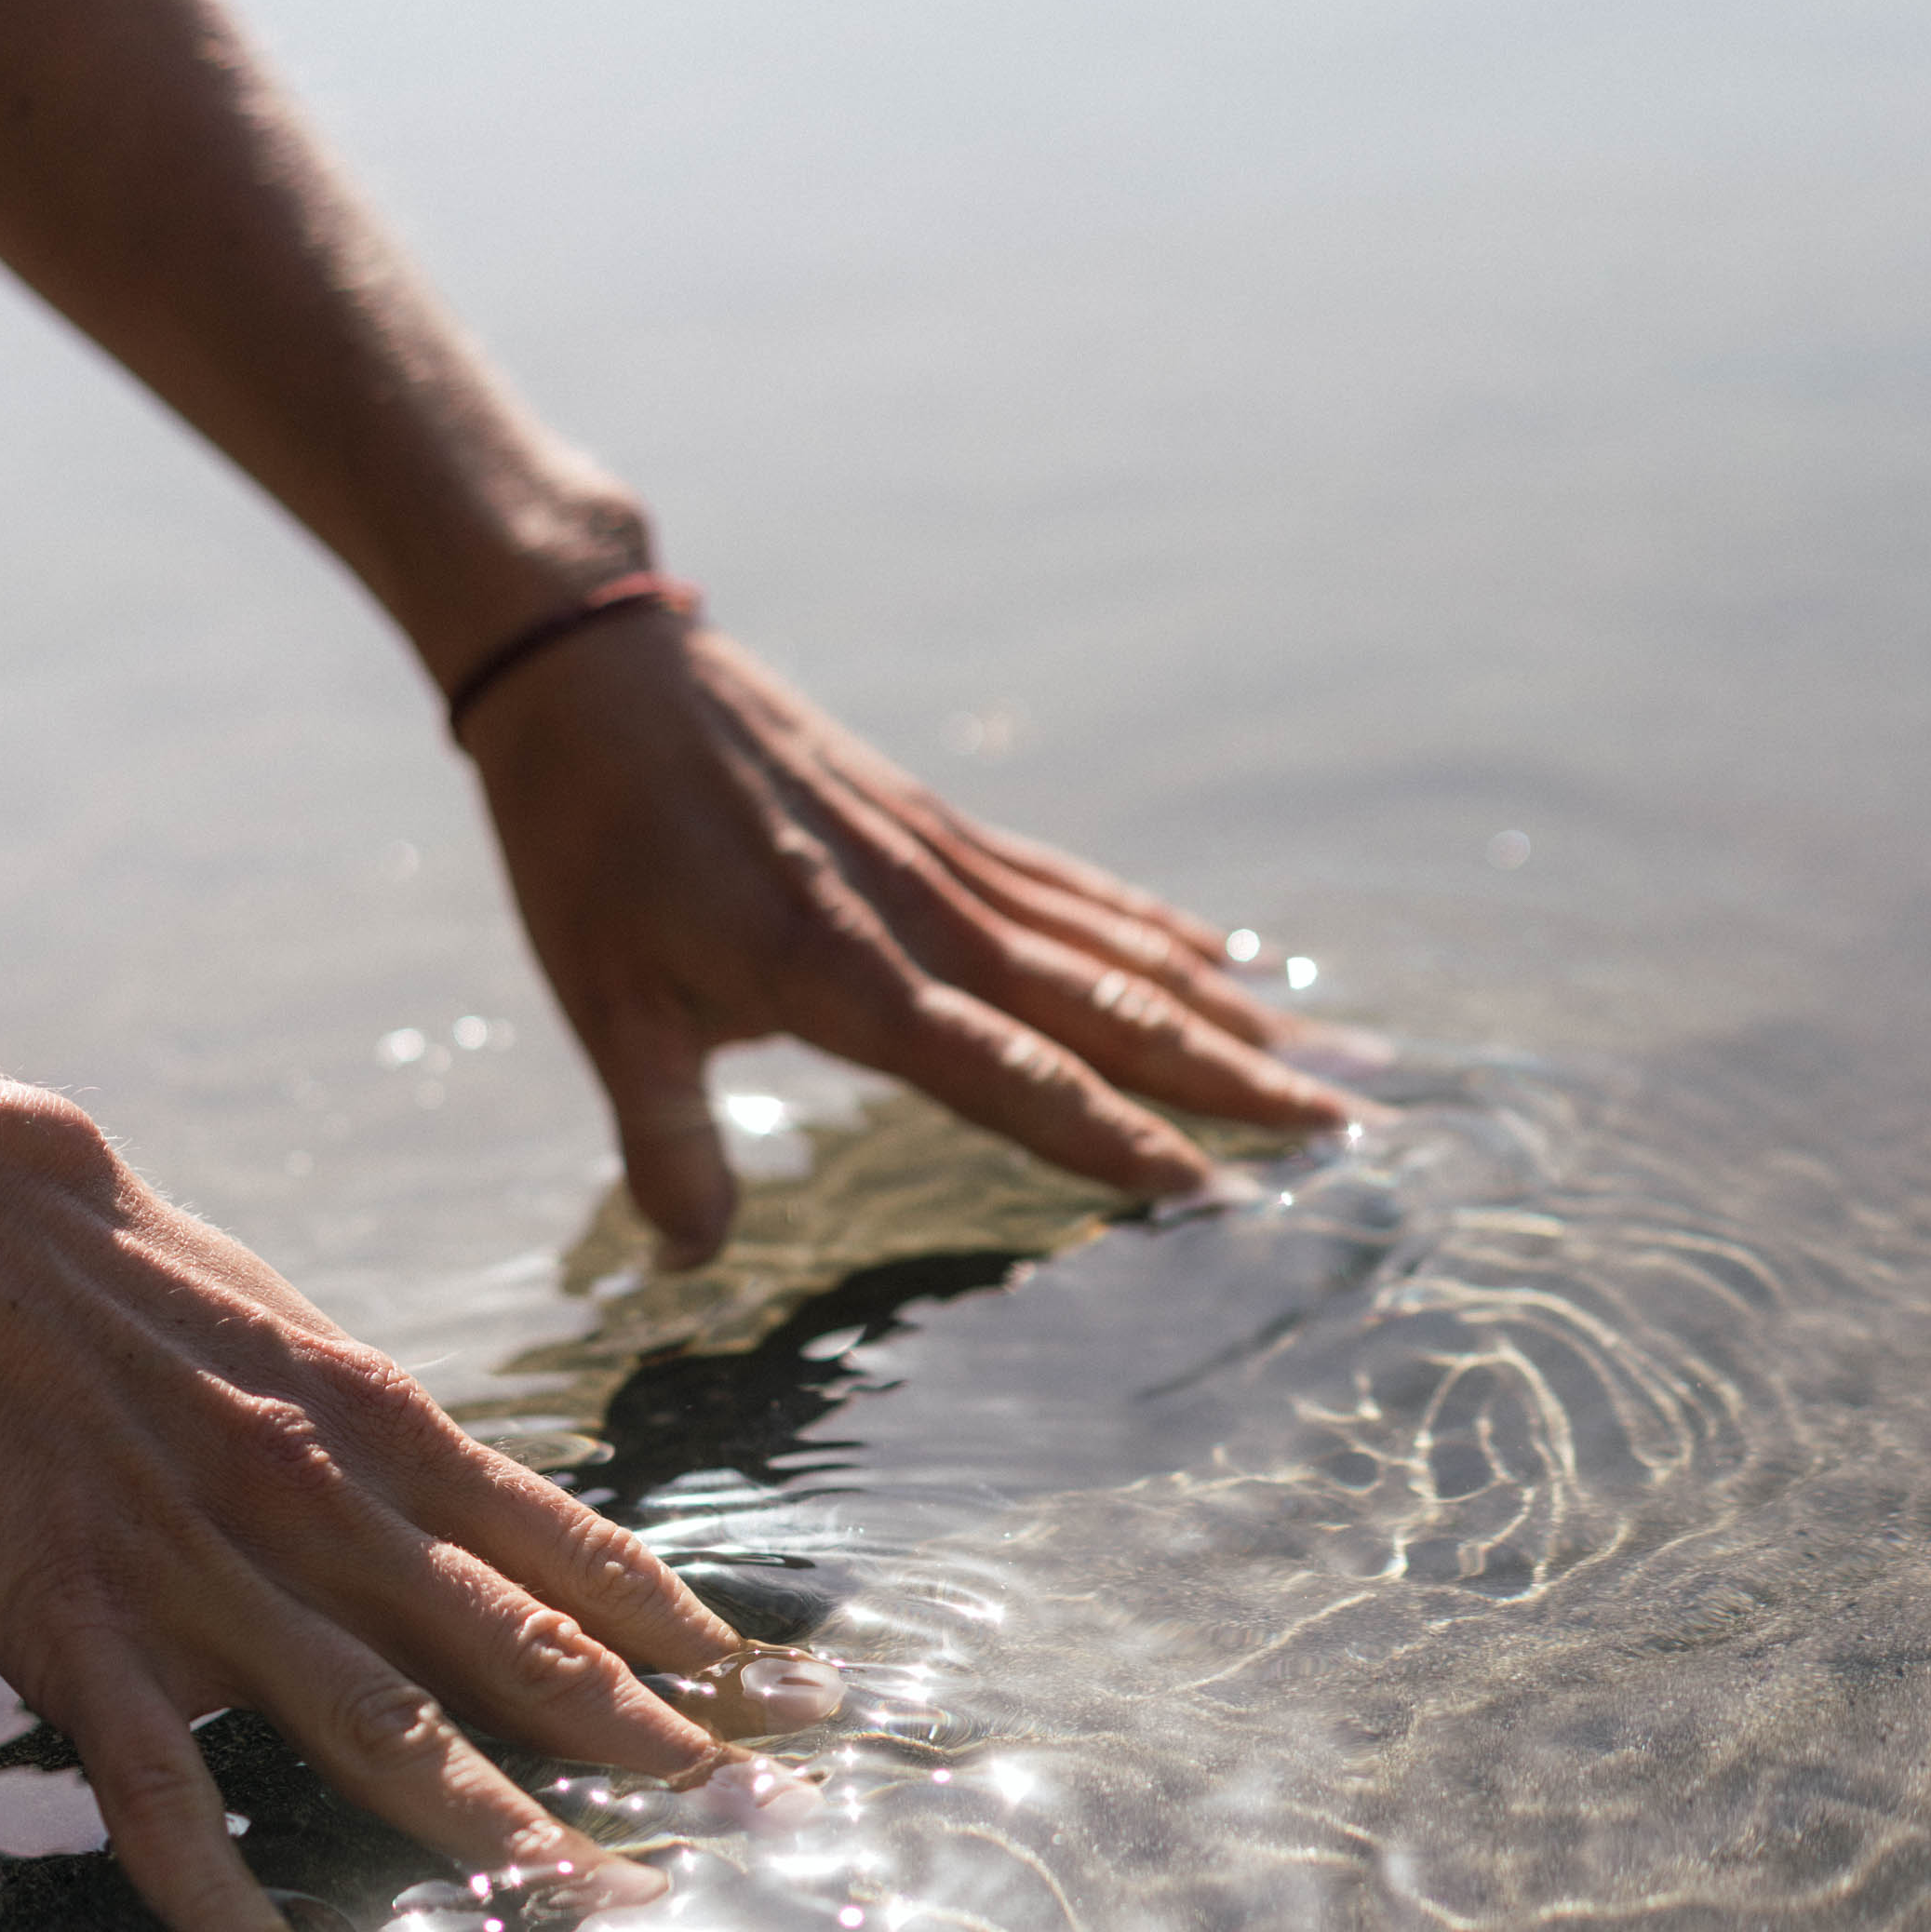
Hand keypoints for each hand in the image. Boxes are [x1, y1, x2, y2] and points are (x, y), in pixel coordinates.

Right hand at [0, 1055, 813, 1931]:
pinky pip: (159, 1790)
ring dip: (509, 1833)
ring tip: (617, 1916)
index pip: (574, 1552)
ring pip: (386, 1732)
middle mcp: (325, 1505)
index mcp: (383, 1427)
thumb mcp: (297, 1341)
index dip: (692, 1636)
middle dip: (660, 1749)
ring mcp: (205, 1573)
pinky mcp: (78, 1627)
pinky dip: (216, 1888)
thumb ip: (390, 1451)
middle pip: (523, 1653)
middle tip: (774, 1823)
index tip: (791, 1696)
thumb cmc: (125, 1275)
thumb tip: (482, 1538)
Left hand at [462, 608, 1355, 1263]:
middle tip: (1344, 1130)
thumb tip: (691, 1259)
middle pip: (1110, 1012)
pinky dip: (1157, 928)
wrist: (594, 672)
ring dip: (1224, 1010)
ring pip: (1113, 949)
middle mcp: (926, 920)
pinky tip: (1225, 956)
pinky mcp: (939, 827)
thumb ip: (660, 1140)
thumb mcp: (605, 1007)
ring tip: (1329, 1057)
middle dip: (1231, 1079)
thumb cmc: (586, 849)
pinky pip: (1074, 890)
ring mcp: (945, 866)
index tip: (1210, 1194)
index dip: (1114, 1140)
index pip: (1014, 1079)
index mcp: (851, 978)